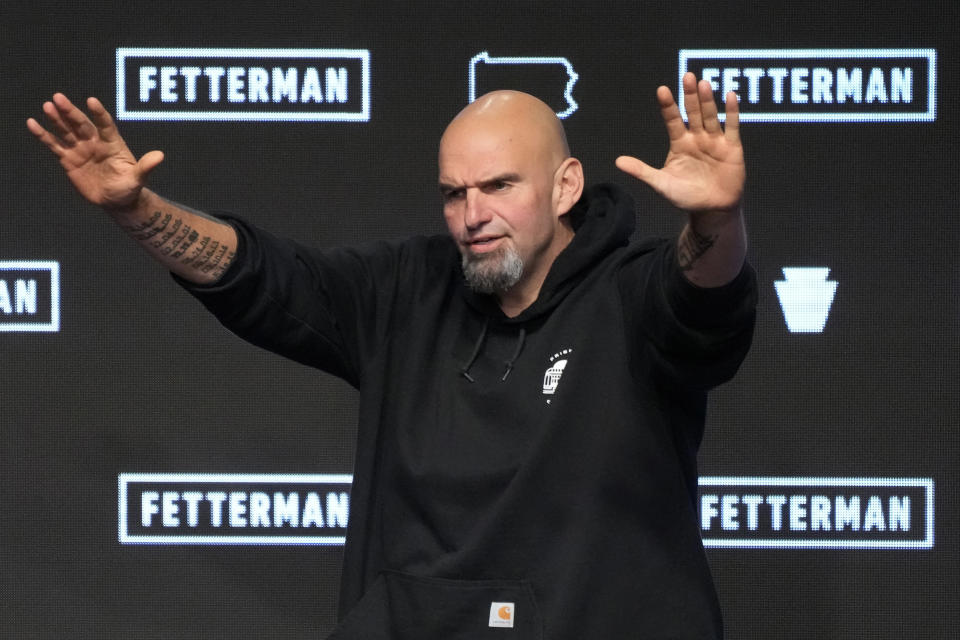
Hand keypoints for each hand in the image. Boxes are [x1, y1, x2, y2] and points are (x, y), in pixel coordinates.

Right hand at [26, 94, 163, 209]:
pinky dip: (43, 135)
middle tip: (59, 98)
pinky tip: (32, 123)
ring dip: (57, 119)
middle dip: (71, 112)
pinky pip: (54, 145)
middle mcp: (95, 142)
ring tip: (47, 106)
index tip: (92, 101)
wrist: (116, 201)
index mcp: (113, 144)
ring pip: (66, 131)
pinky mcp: (68, 159)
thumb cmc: (129, 188)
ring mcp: (81, 149)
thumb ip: (146, 167)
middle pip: (81, 124)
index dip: (99, 114)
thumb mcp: (138, 179)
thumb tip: (160, 156)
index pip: (105, 125)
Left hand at [616, 72, 743, 213]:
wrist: (711, 210)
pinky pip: (731, 126)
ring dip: (707, 100)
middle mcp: (697, 138)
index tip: (662, 90)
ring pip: (710, 116)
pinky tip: (729, 96)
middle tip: (687, 75)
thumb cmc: (685, 196)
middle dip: (690, 96)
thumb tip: (618, 161)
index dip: (668, 106)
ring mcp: (714, 140)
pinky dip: (731, 112)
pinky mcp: (732, 147)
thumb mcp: (661, 184)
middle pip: (692, 112)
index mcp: (679, 143)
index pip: (672, 120)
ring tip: (703, 84)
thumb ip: (641, 171)